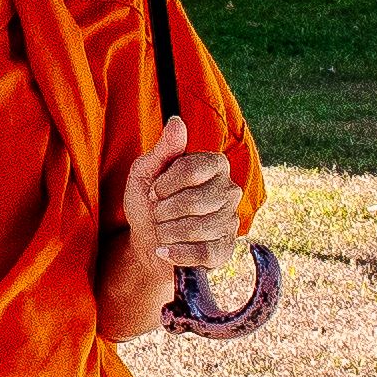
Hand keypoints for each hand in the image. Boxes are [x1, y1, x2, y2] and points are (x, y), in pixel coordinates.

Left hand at [114, 113, 244, 291]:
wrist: (147, 241)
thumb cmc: (149, 202)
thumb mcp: (146, 172)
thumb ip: (163, 149)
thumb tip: (177, 122)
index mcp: (214, 165)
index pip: (192, 169)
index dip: (164, 185)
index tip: (154, 191)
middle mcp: (229, 190)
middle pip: (194, 201)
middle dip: (164, 211)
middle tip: (158, 213)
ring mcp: (230, 221)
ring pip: (196, 228)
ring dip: (166, 232)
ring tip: (163, 230)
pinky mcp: (225, 250)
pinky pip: (203, 253)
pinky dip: (176, 253)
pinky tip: (167, 250)